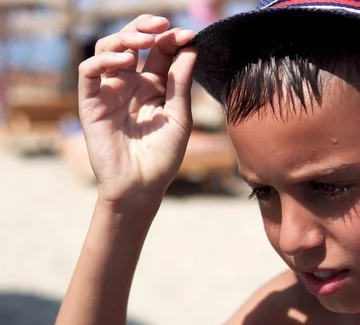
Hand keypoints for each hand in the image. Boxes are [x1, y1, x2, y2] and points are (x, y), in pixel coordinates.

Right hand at [78, 15, 197, 203]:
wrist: (142, 186)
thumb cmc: (163, 156)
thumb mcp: (179, 117)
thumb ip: (180, 83)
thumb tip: (190, 48)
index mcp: (155, 85)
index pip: (160, 51)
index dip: (172, 38)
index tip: (188, 35)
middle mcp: (131, 83)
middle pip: (133, 42)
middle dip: (147, 27)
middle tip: (162, 23)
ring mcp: (110, 90)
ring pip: (109, 49)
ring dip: (125, 37)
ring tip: (144, 39)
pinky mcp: (91, 102)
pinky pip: (89, 72)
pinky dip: (103, 60)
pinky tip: (124, 61)